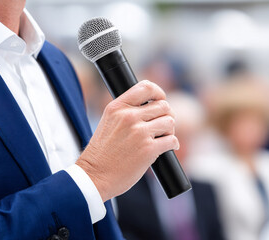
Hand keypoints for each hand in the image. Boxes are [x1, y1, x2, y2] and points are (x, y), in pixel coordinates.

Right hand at [76, 80, 178, 201]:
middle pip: (163, 106)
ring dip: (169, 131)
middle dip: (166, 116)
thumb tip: (153, 106)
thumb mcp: (108, 122)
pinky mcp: (149, 149)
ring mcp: (139, 132)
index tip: (160, 100)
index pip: (145, 87)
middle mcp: (128, 116)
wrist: (95, 176)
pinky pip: (172, 140)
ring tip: (162, 138)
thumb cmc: (102, 153)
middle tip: (161, 127)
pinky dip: (173, 144)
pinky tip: (168, 148)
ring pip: (170, 122)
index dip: (158, 93)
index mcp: (117, 107)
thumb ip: (126, 112)